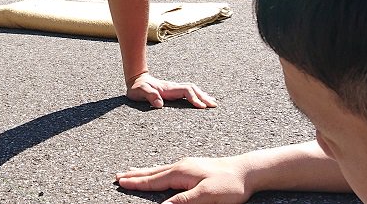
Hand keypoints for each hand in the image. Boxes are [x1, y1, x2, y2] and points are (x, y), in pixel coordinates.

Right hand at [116, 156, 251, 203]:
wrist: (248, 171)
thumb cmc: (230, 184)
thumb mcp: (206, 196)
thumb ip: (183, 202)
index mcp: (181, 172)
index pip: (154, 180)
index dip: (137, 183)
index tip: (121, 182)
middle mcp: (182, 166)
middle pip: (153, 172)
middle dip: (135, 175)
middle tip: (118, 175)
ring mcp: (189, 166)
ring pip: (160, 170)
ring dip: (144, 172)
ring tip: (132, 171)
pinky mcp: (195, 168)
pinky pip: (169, 170)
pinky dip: (158, 172)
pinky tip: (160, 173)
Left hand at [126, 72, 216, 108]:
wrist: (136, 79)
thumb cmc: (137, 88)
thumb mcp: (139, 92)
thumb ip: (149, 95)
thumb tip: (159, 104)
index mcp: (168, 88)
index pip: (186, 91)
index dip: (194, 98)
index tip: (202, 107)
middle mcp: (174, 87)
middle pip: (193, 89)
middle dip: (204, 97)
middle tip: (214, 105)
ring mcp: (174, 88)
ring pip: (192, 89)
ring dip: (203, 95)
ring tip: (213, 102)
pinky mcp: (173, 91)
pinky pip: (189, 92)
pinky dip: (197, 95)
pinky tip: (202, 99)